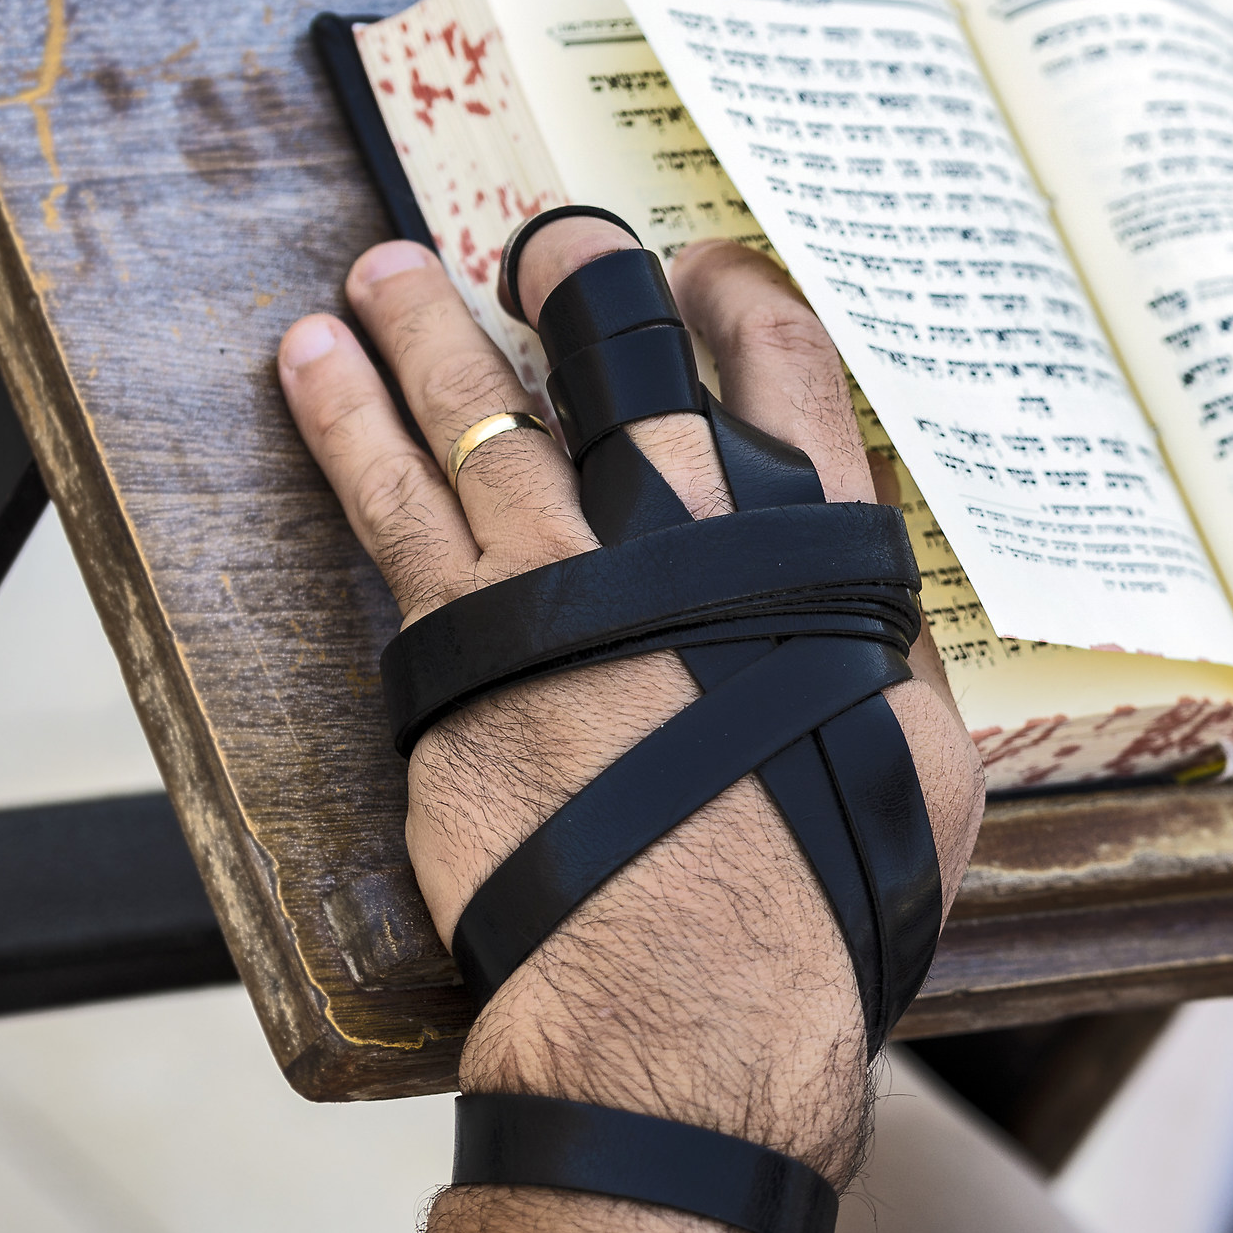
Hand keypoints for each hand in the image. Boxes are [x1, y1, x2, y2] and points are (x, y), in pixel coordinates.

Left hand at [276, 220, 983, 1232]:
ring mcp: (557, 574)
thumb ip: (891, 660)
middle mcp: (680, 528)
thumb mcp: (922, 760)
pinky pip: (385, 498)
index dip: (740, 302)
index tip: (702, 276)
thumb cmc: (826, 894)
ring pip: (477, 404)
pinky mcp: (454, 641)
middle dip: (580, 277)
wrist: (694, 989)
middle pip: (619, 352)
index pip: (785, 369)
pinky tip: (309, 364)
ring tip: (381, 272)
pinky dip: (344, 419)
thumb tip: (877, 617)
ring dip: (427, 325)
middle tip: (546, 243)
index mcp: (812, 548)